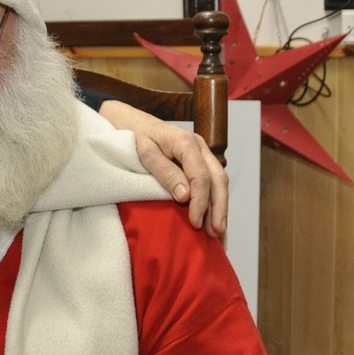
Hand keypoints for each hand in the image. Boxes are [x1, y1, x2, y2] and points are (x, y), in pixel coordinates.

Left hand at [99, 99, 228, 234]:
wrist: (132, 121)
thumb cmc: (134, 137)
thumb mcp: (144, 153)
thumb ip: (165, 173)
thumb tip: (185, 196)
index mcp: (186, 142)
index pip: (201, 176)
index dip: (200, 202)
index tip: (194, 222)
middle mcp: (200, 146)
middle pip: (218, 179)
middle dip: (219, 208)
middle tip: (216, 233)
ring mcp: (202, 152)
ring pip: (220, 181)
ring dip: (221, 207)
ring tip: (219, 232)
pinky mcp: (199, 160)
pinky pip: (213, 181)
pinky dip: (215, 200)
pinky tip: (214, 218)